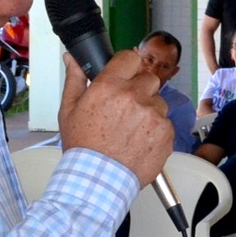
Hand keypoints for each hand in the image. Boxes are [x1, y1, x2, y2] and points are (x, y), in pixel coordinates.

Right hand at [58, 51, 171, 185]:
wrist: (98, 179)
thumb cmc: (83, 146)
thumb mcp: (69, 110)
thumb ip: (75, 79)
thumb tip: (72, 58)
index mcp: (110, 86)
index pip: (131, 57)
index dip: (128, 66)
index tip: (126, 75)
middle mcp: (134, 96)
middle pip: (148, 79)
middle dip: (140, 90)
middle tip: (126, 109)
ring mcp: (153, 114)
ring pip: (159, 102)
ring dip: (149, 111)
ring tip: (131, 129)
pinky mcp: (166, 132)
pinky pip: (166, 123)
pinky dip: (156, 130)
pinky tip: (139, 141)